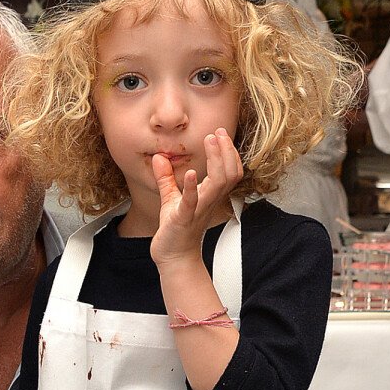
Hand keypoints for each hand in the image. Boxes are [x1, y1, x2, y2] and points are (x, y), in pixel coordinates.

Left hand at [150, 128, 243, 265]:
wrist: (174, 257)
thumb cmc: (175, 230)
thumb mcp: (170, 199)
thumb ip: (166, 178)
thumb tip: (158, 158)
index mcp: (210, 195)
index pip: (230, 170)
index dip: (228, 151)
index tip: (220, 133)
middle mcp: (209, 201)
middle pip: (230, 173)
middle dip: (227, 151)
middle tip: (219, 133)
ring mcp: (198, 209)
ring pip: (219, 183)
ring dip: (216, 160)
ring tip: (210, 142)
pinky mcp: (184, 218)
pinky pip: (193, 202)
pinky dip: (192, 187)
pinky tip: (190, 172)